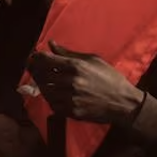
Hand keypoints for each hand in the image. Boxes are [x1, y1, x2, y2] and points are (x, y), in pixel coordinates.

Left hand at [24, 41, 143, 124]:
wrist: (123, 103)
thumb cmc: (110, 78)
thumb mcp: (92, 60)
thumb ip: (68, 53)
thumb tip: (51, 44)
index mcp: (76, 66)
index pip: (45, 59)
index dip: (35, 57)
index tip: (33, 56)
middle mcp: (71, 82)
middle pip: (42, 75)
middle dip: (35, 70)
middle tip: (33, 68)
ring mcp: (71, 98)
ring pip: (45, 91)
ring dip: (41, 85)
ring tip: (42, 80)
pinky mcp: (72, 112)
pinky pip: (53, 105)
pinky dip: (50, 98)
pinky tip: (53, 93)